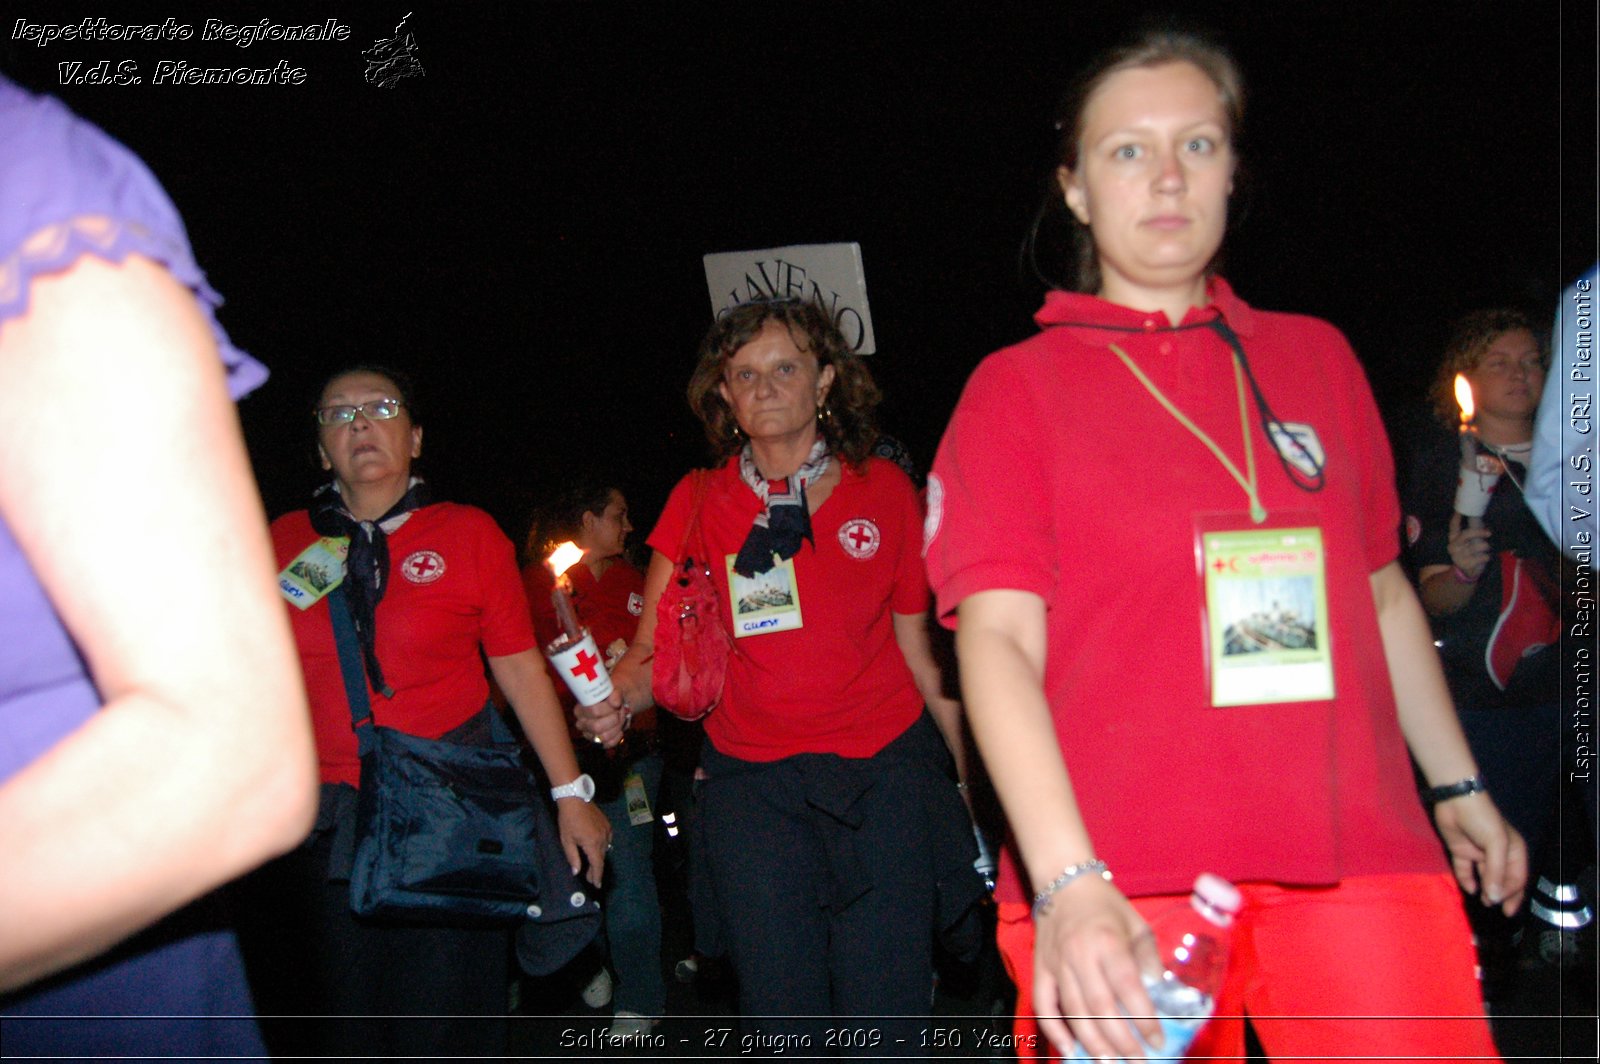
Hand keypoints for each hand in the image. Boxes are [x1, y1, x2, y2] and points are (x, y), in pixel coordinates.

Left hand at [556, 799, 610, 887]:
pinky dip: (602, 847)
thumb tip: (576, 872)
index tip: (597, 885)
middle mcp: (602, 839)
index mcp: (592, 844)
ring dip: (599, 858)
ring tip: (592, 865)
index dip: (597, 876)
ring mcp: (606, 831)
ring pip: (605, 850)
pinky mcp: (607, 825)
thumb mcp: (566, 840)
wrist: (575, 799)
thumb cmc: (568, 820)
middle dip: (596, 869)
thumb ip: (573, 857)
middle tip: (591, 878)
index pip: (597, 864)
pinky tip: (596, 849)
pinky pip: (607, 840)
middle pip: (601, 858)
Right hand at [573, 690, 627, 748]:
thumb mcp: (613, 691)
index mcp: (580, 709)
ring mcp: (588, 735)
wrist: (617, 707)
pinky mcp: (597, 742)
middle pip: (597, 727)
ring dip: (617, 727)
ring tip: (620, 719)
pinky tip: (619, 728)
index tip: (615, 704)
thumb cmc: (611, 698)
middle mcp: (581, 724)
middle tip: (618, 712)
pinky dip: (618, 736)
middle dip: (613, 719)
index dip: (608, 709)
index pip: (593, 711)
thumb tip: (615, 703)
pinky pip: (609, 743)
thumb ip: (614, 694)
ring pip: (603, 737)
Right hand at [1033, 875, 1163, 1059]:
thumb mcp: (1137, 924)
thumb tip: (1156, 993)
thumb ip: (1148, 958)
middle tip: (1137, 1062)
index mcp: (1109, 941)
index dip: (1143, 1018)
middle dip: (1121, 1040)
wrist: (1063, 881)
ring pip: (1073, 1011)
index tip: (1157, 1041)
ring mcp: (1057, 963)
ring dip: (1092, 1042)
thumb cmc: (1106, 904)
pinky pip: (1043, 1003)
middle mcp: (1081, 954)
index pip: (1127, 987)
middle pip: (1100, 1006)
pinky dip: (1053, 1029)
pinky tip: (1068, 1049)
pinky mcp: (1040, 967)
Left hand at [1433, 790, 1526, 914]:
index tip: (1504, 908)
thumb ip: (1496, 872)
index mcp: (1514, 851)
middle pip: (1502, 880)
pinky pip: (1466, 870)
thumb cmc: (1483, 820)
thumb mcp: (1496, 845)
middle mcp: (1498, 854)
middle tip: (1495, 908)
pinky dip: (1467, 880)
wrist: (1456, 800)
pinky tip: (1469, 889)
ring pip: (1485, 876)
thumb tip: (1495, 897)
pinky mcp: (1462, 851)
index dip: (1513, 894)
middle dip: (1500, 894)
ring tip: (1483, 901)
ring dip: (1485, 889)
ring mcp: (1479, 853)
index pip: (1517, 878)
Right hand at [1445, 513, 1491, 580]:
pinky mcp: (1466, 564)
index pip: (1453, 526)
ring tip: (1485, 549)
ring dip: (1485, 547)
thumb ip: (1472, 531)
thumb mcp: (1468, 542)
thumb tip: (1479, 517)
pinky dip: (1486, 557)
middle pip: (1466, 534)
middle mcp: (1453, 546)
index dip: (1456, 518)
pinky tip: (1484, 558)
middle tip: (1489, 533)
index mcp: (1453, 539)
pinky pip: (1482, 557)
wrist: (1466, 572)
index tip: (1460, 510)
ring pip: (1477, 546)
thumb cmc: (1470, 553)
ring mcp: (1458, 556)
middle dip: (1479, 532)